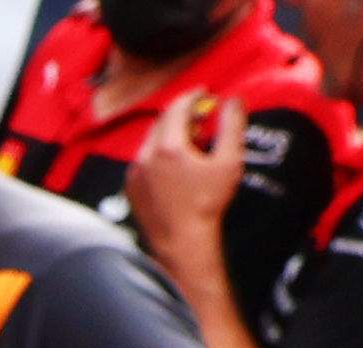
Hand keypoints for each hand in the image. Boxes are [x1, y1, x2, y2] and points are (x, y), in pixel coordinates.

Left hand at [127, 90, 244, 268]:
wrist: (181, 241)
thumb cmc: (208, 203)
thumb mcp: (228, 161)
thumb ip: (232, 125)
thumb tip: (233, 100)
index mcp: (168, 147)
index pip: (177, 108)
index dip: (192, 96)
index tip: (204, 91)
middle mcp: (144, 156)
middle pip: (161, 122)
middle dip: (181, 112)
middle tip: (200, 112)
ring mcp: (133, 172)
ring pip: (150, 140)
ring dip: (169, 132)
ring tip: (191, 136)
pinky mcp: (129, 187)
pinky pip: (143, 159)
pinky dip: (158, 151)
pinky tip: (175, 160)